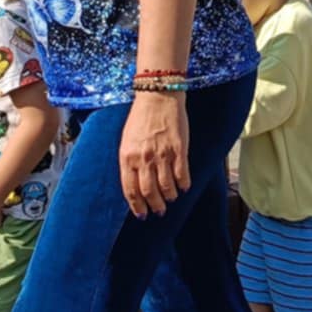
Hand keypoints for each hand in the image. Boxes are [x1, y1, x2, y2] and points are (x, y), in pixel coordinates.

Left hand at [120, 92, 191, 217]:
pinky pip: (182, 175)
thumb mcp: (127, 140)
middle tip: (159, 211)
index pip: (130, 190)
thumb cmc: (141, 118)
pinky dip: (183, 185)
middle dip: (155, 206)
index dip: (137, 206)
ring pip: (167, 187)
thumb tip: (135, 183)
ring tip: (171, 198)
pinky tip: (184, 187)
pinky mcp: (179, 150)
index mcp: (127, 157)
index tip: (142, 214)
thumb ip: (130, 161)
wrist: (158, 96)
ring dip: (170, 197)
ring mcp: (162, 155)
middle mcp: (143, 158)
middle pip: (149, 192)